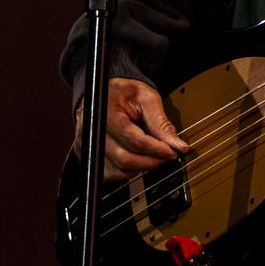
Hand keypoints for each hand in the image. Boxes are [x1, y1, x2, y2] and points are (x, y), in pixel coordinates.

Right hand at [74, 77, 188, 182]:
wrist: (106, 93)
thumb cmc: (125, 93)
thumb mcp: (147, 98)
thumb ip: (161, 122)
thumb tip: (177, 144)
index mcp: (105, 114)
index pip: (134, 140)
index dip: (157, 149)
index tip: (174, 151)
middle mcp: (92, 133)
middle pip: (125, 159)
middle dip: (152, 161)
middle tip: (168, 155)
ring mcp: (88, 147)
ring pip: (119, 169)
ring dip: (142, 166)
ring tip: (154, 153)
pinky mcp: (90, 156)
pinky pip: (112, 173)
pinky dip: (129, 169)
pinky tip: (139, 156)